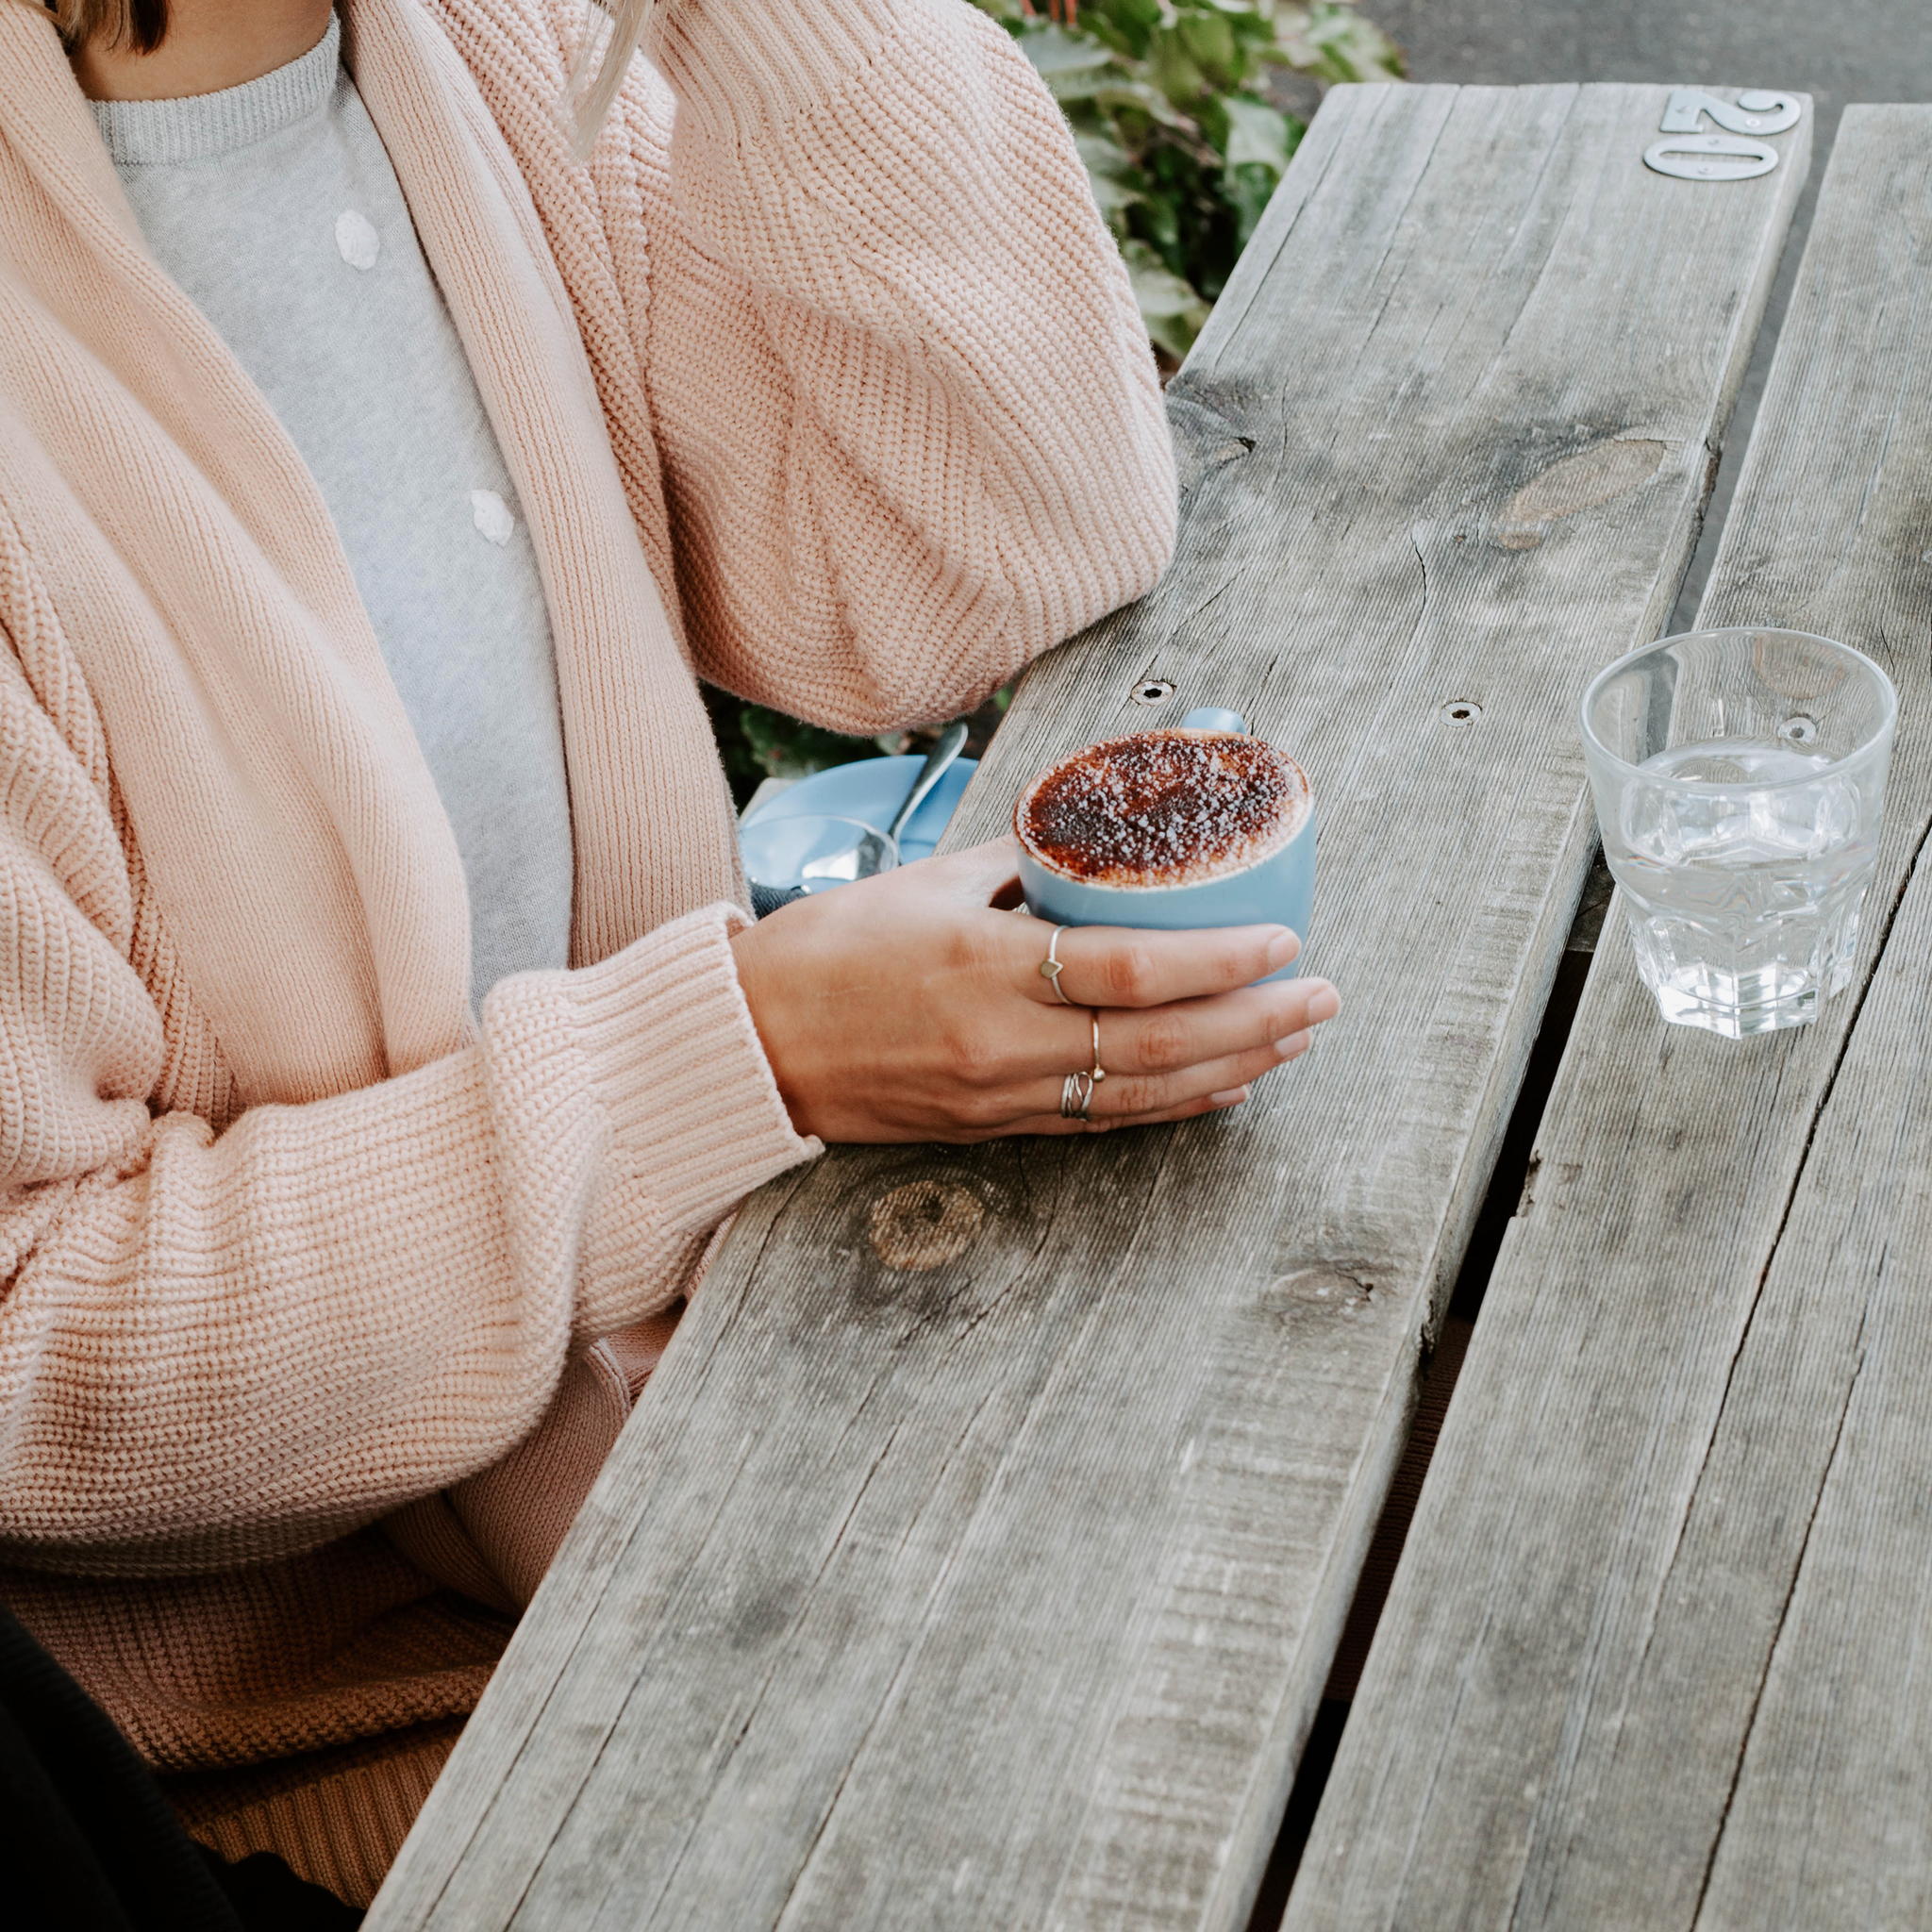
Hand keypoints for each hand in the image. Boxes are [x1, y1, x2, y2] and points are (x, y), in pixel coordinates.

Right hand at [729, 839, 1340, 1142]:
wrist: (747, 1049)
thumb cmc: (822, 955)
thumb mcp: (922, 886)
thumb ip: (1017, 866)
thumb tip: (1092, 841)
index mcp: (981, 966)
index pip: (1128, 969)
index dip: (1217, 960)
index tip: (1282, 940)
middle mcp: (999, 1042)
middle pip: (1158, 1045)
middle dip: (1256, 1022)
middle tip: (1322, 996)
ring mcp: (998, 1096)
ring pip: (1143, 1095)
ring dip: (1234, 1067)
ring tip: (1296, 1038)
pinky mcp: (991, 1129)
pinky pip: (1102, 1122)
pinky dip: (1174, 1106)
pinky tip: (1225, 1085)